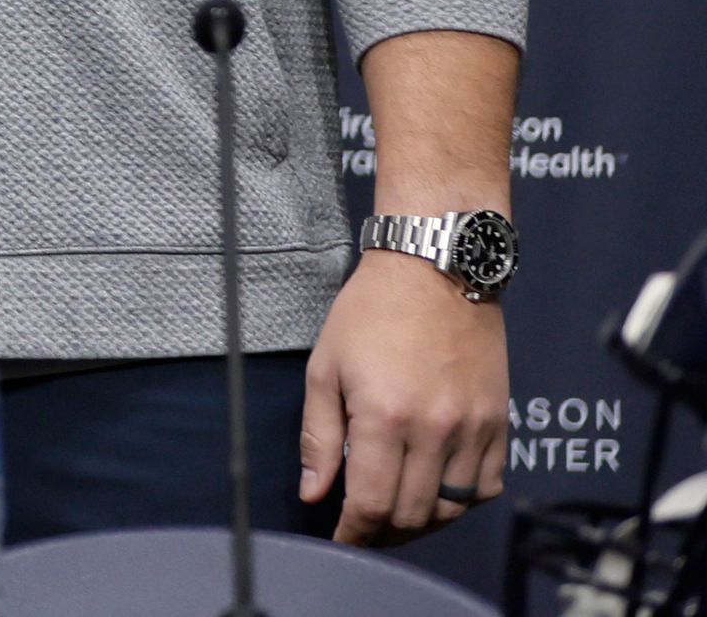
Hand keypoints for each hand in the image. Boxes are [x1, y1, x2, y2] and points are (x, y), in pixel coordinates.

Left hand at [302, 249, 509, 543]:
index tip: (340, 539)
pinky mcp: (498, 423)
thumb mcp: (325, 368)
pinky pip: (487, 486)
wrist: (436, 272)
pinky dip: (461, 500)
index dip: (353, 532)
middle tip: (363, 528)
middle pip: (413, 513)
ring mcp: (473, 429)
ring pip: (451, 507)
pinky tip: (436, 491)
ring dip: (422, 521)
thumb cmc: (369, 313)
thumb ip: (319, 436)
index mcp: (384, 417)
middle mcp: (434, 430)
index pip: (372, 502)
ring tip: (396, 515)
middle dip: (383, 531)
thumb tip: (314, 491)